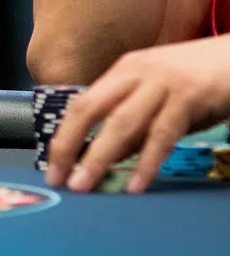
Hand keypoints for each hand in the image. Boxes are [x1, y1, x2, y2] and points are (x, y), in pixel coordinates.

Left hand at [45, 35, 229, 193]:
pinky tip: (135, 184)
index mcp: (124, 70)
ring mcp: (162, 82)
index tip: (52, 167)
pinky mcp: (189, 95)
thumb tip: (105, 159)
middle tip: (57, 179)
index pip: (82, 104)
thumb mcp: (160, 99)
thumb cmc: (203, 81)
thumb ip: (135, 126)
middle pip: (90, 109)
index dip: (63, 136)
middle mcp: (136, 72)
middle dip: (68, 145)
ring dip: (98, 157)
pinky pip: (162, 133)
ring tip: (84, 185)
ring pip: (121, 122)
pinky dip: (147, 161)